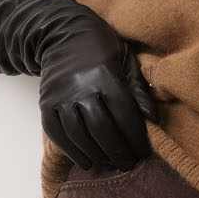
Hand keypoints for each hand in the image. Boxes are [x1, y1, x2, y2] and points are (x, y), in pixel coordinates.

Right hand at [39, 16, 159, 169]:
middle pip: (102, 130)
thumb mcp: (126, 60)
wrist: (61, 33)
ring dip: (97, 155)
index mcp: (105, 74)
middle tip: (129, 164)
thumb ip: (139, 89)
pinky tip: (85, 161)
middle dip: (118, 152)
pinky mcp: (46, 104)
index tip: (144, 152)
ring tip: (110, 164)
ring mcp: (60, 96)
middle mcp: (80, 87)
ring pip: (79, 135)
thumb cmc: (101, 48)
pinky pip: (57, 134)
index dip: (135, 138)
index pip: (124, 115)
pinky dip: (71, 151)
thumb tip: (152, 119)